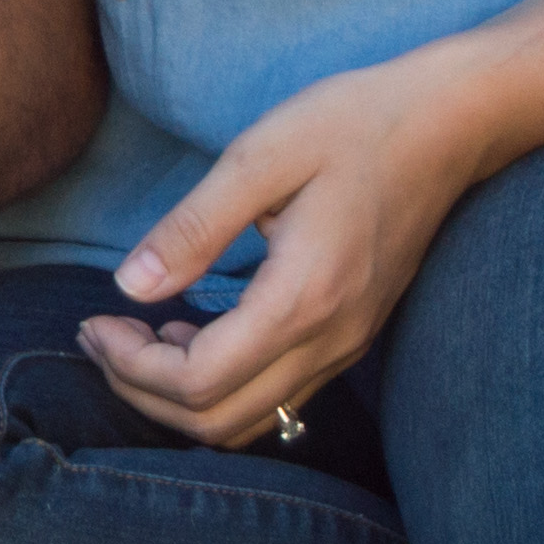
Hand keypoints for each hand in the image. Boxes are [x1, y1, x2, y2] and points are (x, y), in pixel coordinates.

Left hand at [74, 40, 489, 447]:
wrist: (450, 122)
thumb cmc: (354, 124)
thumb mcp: (262, 155)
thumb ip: (194, 226)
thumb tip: (130, 286)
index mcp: (303, 298)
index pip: (199, 381)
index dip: (132, 366)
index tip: (93, 322)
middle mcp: (330, 339)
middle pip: (218, 420)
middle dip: (142, 391)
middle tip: (98, 337)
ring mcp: (347, 344)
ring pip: (248, 419)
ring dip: (179, 396)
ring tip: (133, 338)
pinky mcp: (352, 334)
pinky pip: (275, 394)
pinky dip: (220, 384)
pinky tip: (192, 330)